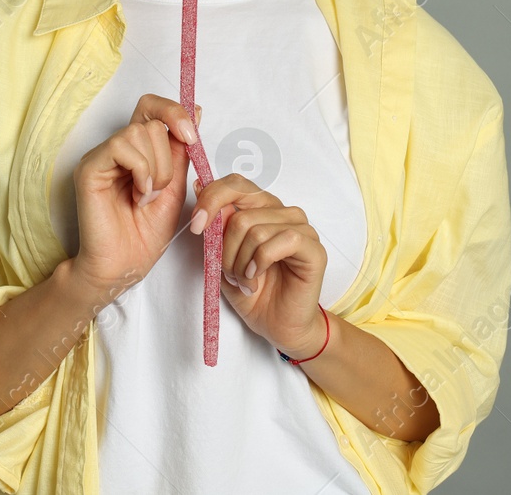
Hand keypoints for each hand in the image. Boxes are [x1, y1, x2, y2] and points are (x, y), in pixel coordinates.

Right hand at [68, 94, 202, 299]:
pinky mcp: (89, 168)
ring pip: (137, 133)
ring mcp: (101, 157)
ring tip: (146, 196)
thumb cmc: (146, 233)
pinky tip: (138, 194)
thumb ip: (181, 150)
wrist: (126, 265)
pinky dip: (140, 171)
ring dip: (155, 169)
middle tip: (159, 190)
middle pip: (150, 122)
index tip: (191, 136)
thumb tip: (196, 111)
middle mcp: (117, 148)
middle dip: (167, 158)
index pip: (151, 107)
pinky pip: (121, 147)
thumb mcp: (176, 186)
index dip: (173, 112)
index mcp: (137, 150)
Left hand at [190, 173, 329, 358]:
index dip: (212, 199)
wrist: (277, 326)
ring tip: (244, 279)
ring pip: (256, 229)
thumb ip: (216, 223)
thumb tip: (201, 185)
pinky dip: (260, 262)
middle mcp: (283, 212)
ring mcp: (302, 228)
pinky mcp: (314, 249)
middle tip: (227, 271)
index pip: (236, 183)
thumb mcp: (222, 256)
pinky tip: (256, 277)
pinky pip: (283, 240)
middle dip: (225, 247)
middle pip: (241, 210)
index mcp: (261, 208)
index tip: (196, 226)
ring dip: (241, 262)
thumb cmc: (252, 291)